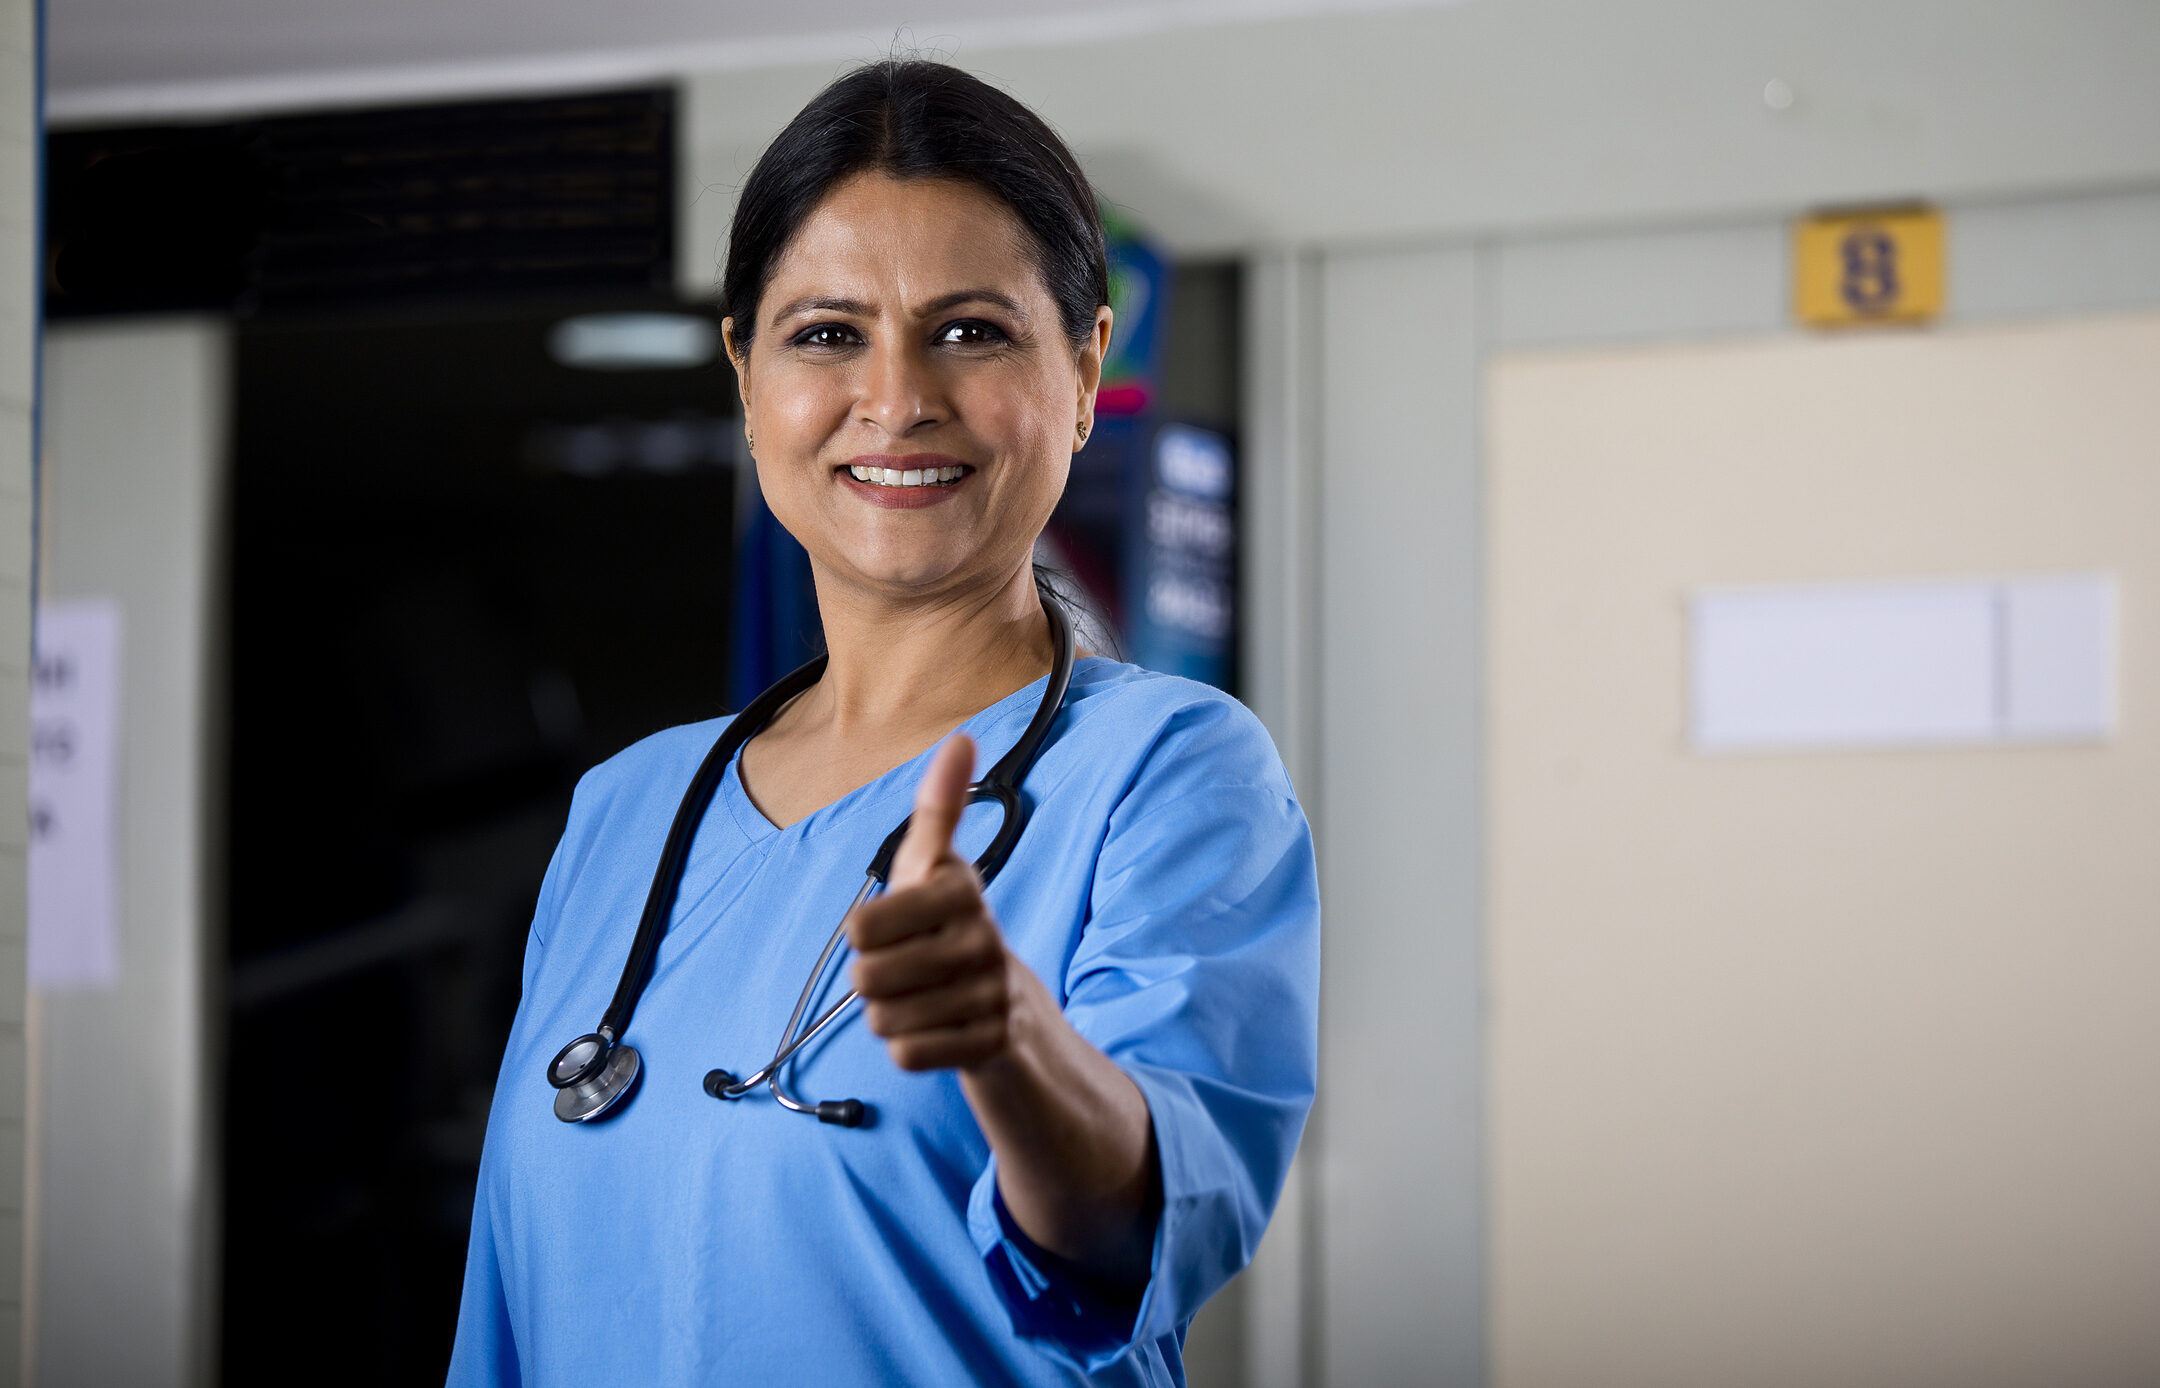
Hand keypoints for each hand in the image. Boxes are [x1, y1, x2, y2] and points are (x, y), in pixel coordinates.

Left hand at [847, 735, 1020, 1071]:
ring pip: (883, 1018)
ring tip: (926, 1001)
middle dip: (874, 982)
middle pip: (866, 977)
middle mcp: (983, 938)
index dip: (865, 933)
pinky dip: (911, 1049)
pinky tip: (938, 1033)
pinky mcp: (991, 1044)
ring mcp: (991, 994)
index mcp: (961, 891)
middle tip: (910, 971)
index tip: (899, 927)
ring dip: (891, 1017)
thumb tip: (962, 738)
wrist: (1017, 1019)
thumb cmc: (956, 932)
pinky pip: (908, 1054)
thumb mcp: (939, 870)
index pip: (861, 925)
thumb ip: (941, 808)